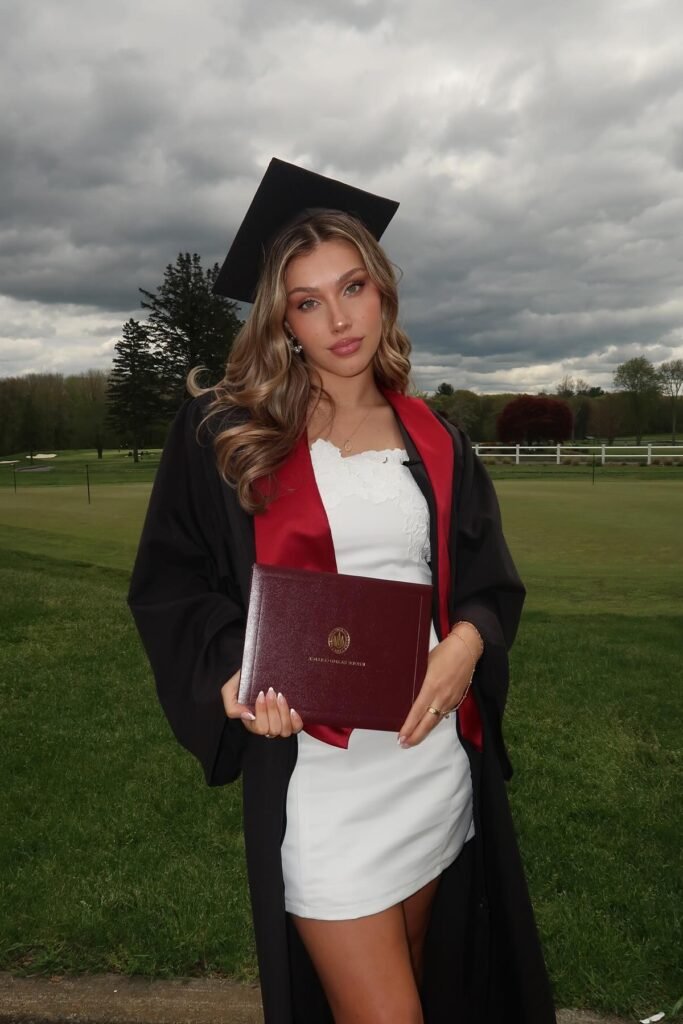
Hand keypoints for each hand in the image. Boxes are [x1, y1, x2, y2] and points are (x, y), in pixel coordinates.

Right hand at [221, 669, 303, 738]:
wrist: (259, 667)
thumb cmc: (245, 680)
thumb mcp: (229, 690)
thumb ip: (232, 706)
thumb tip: (248, 716)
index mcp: (252, 722)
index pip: (259, 727)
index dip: (261, 712)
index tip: (261, 694)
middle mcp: (266, 724)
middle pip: (272, 730)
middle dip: (272, 710)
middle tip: (271, 692)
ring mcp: (280, 722)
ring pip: (284, 730)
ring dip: (283, 712)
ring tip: (280, 696)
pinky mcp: (292, 718)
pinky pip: (297, 728)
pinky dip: (295, 720)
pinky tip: (292, 709)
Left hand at [397, 633, 475, 747]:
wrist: (468, 649)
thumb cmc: (445, 652)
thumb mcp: (425, 663)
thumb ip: (418, 679)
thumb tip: (407, 691)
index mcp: (432, 686)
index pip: (418, 711)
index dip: (409, 726)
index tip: (401, 736)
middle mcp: (442, 696)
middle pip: (428, 723)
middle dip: (415, 736)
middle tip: (403, 744)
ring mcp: (451, 699)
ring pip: (436, 721)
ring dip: (424, 731)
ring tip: (412, 738)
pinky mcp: (457, 699)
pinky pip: (444, 714)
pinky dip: (434, 722)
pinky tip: (427, 725)